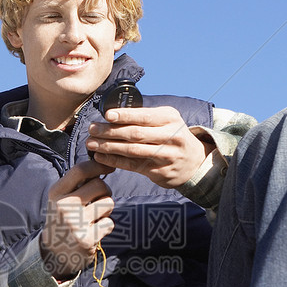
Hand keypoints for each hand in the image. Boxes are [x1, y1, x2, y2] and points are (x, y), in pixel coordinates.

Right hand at [40, 160, 114, 278]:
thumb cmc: (62, 220)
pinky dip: (106, 226)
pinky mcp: (87, 239)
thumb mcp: (61, 199)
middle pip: (100, 185)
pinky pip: (109, 223)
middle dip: (105, 191)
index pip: (80, 170)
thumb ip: (77, 184)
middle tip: (97, 201)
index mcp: (56, 193)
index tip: (108, 166)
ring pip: (108, 203)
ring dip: (106, 209)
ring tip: (94, 217)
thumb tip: (103, 163)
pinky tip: (94, 231)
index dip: (98, 165)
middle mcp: (64, 207)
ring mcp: (76, 224)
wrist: (54, 254)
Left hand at [85, 106, 207, 187]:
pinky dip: (114, 161)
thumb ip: (145, 117)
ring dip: (109, 147)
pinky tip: (101, 156)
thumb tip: (113, 114)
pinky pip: (132, 165)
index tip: (107, 115)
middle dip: (110, 132)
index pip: (144, 116)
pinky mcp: (159, 172)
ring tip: (91, 143)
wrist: (194, 161)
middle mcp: (170, 136)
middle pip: (135, 134)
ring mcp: (166, 156)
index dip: (124, 116)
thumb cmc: (173, 135)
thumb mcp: (167, 120)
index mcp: (170, 118)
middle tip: (92, 129)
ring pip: (132, 151)